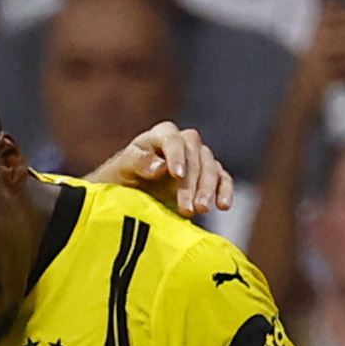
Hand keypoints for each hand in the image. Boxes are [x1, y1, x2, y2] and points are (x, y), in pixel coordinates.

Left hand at [84, 120, 232, 217]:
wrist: (127, 195)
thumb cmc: (119, 179)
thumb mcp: (120, 170)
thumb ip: (137, 163)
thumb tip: (161, 167)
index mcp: (160, 136)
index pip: (173, 139)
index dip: (176, 154)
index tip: (176, 175)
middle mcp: (182, 144)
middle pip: (196, 155)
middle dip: (192, 182)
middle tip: (187, 207)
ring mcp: (197, 159)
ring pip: (210, 168)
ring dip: (208, 189)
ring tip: (201, 210)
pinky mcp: (207, 177)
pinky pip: (221, 179)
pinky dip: (224, 191)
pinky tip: (223, 205)